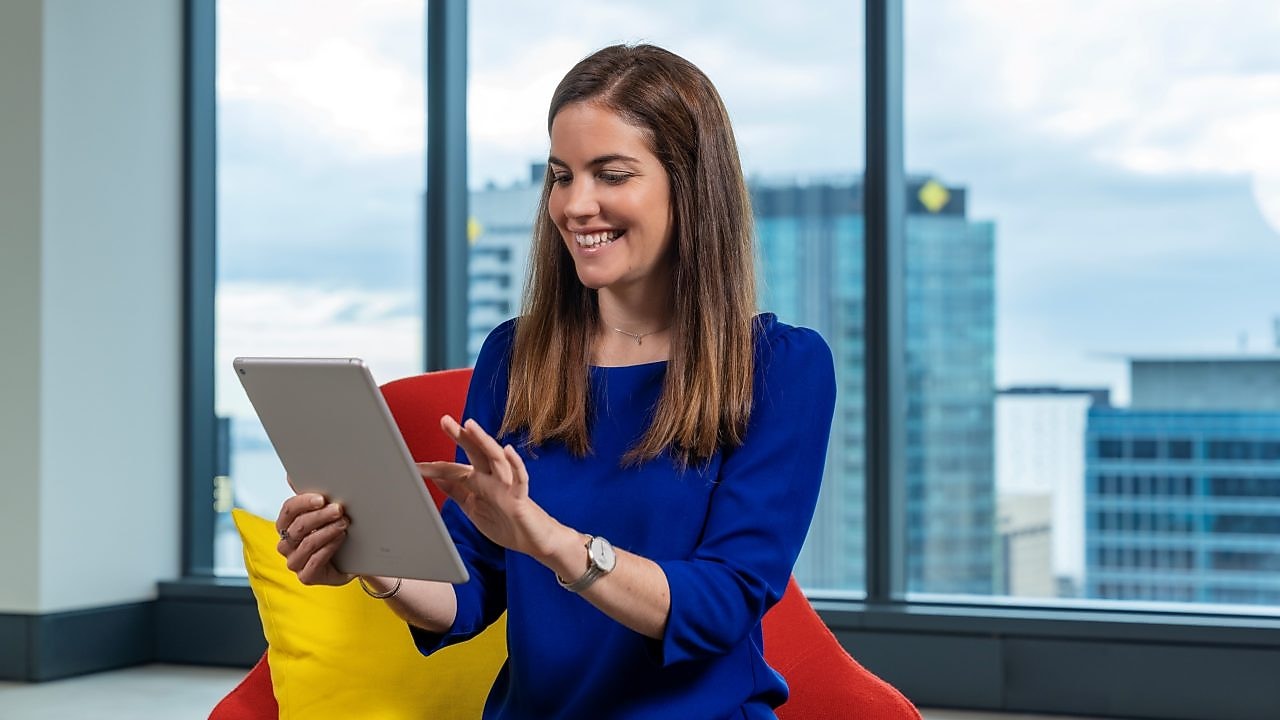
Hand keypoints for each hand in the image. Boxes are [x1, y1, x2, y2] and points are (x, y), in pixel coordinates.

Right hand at [275, 492, 353, 585]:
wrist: (351, 559)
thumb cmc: (334, 532)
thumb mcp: (324, 513)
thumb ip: (311, 497)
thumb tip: (291, 475)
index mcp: (285, 526)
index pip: (288, 510)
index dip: (304, 502)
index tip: (322, 498)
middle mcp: (286, 545)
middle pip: (298, 526)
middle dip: (320, 516)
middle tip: (339, 509)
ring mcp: (294, 562)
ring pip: (307, 543)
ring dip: (327, 531)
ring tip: (344, 523)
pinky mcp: (306, 577)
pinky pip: (315, 561)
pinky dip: (329, 547)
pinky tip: (340, 538)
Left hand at [418, 416, 562, 559]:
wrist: (532, 540)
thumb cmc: (505, 521)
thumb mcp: (473, 507)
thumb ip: (457, 491)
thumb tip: (437, 477)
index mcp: (479, 480)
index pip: (453, 469)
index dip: (434, 467)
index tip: (413, 465)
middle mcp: (492, 478)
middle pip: (475, 452)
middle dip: (461, 436)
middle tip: (445, 420)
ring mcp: (507, 485)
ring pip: (495, 458)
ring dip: (483, 441)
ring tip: (470, 426)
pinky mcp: (520, 496)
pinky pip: (519, 478)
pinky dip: (514, 463)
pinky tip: (507, 450)